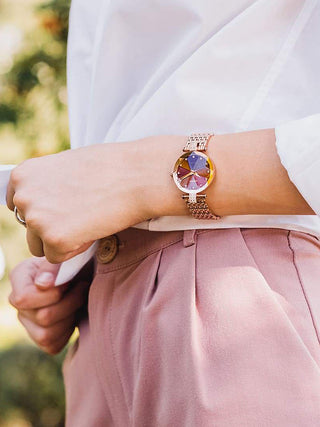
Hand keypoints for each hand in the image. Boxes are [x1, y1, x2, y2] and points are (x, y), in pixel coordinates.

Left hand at [6, 138, 184, 262]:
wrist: (137, 175)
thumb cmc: (110, 168)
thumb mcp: (67, 167)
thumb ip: (47, 186)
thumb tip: (43, 207)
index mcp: (23, 175)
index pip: (18, 206)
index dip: (44, 211)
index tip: (63, 209)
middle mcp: (23, 196)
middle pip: (29, 228)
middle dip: (52, 228)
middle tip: (82, 214)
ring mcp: (36, 218)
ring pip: (40, 246)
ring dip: (62, 241)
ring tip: (88, 221)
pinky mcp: (54, 239)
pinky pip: (57, 258)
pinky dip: (75, 250)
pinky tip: (92, 229)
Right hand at [9, 257, 92, 353]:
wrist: (90, 273)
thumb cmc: (78, 262)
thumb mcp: (68, 258)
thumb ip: (54, 267)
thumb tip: (42, 284)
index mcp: (21, 276)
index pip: (23, 298)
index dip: (51, 294)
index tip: (69, 282)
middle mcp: (19, 302)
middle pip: (42, 317)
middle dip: (70, 303)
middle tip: (83, 288)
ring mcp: (28, 322)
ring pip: (46, 335)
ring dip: (71, 318)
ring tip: (80, 301)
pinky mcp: (41, 338)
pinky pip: (52, 345)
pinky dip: (69, 332)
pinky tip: (75, 315)